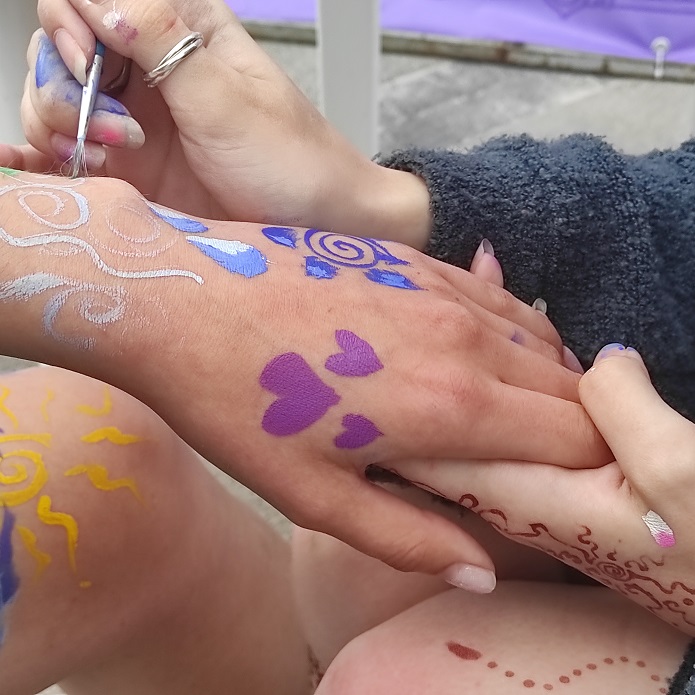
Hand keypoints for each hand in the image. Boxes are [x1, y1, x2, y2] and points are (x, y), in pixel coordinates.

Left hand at [0, 168, 608, 581]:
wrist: (181, 298)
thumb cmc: (239, 403)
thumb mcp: (314, 495)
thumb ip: (407, 537)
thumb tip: (479, 570)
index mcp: (452, 405)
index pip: (574, 437)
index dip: (579, 468)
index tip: (550, 486)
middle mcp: (464, 337)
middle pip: (568, 385)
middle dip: (568, 425)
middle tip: (527, 456)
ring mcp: (440, 287)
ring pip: (537, 334)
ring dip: (541, 375)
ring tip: (507, 409)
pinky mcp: (413, 257)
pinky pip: (492, 293)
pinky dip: (508, 328)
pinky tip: (475, 348)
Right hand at [8, 0, 431, 247]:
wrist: (314, 224)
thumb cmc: (291, 160)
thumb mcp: (226, 98)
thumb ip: (161, 43)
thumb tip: (96, 0)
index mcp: (180, 29)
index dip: (73, 21)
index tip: (88, 61)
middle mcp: (151, 68)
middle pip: (63, 48)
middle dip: (64, 80)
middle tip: (104, 123)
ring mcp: (138, 118)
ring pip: (60, 98)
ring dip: (61, 121)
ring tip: (107, 152)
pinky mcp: (134, 167)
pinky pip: (75, 148)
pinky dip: (55, 154)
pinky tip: (59, 167)